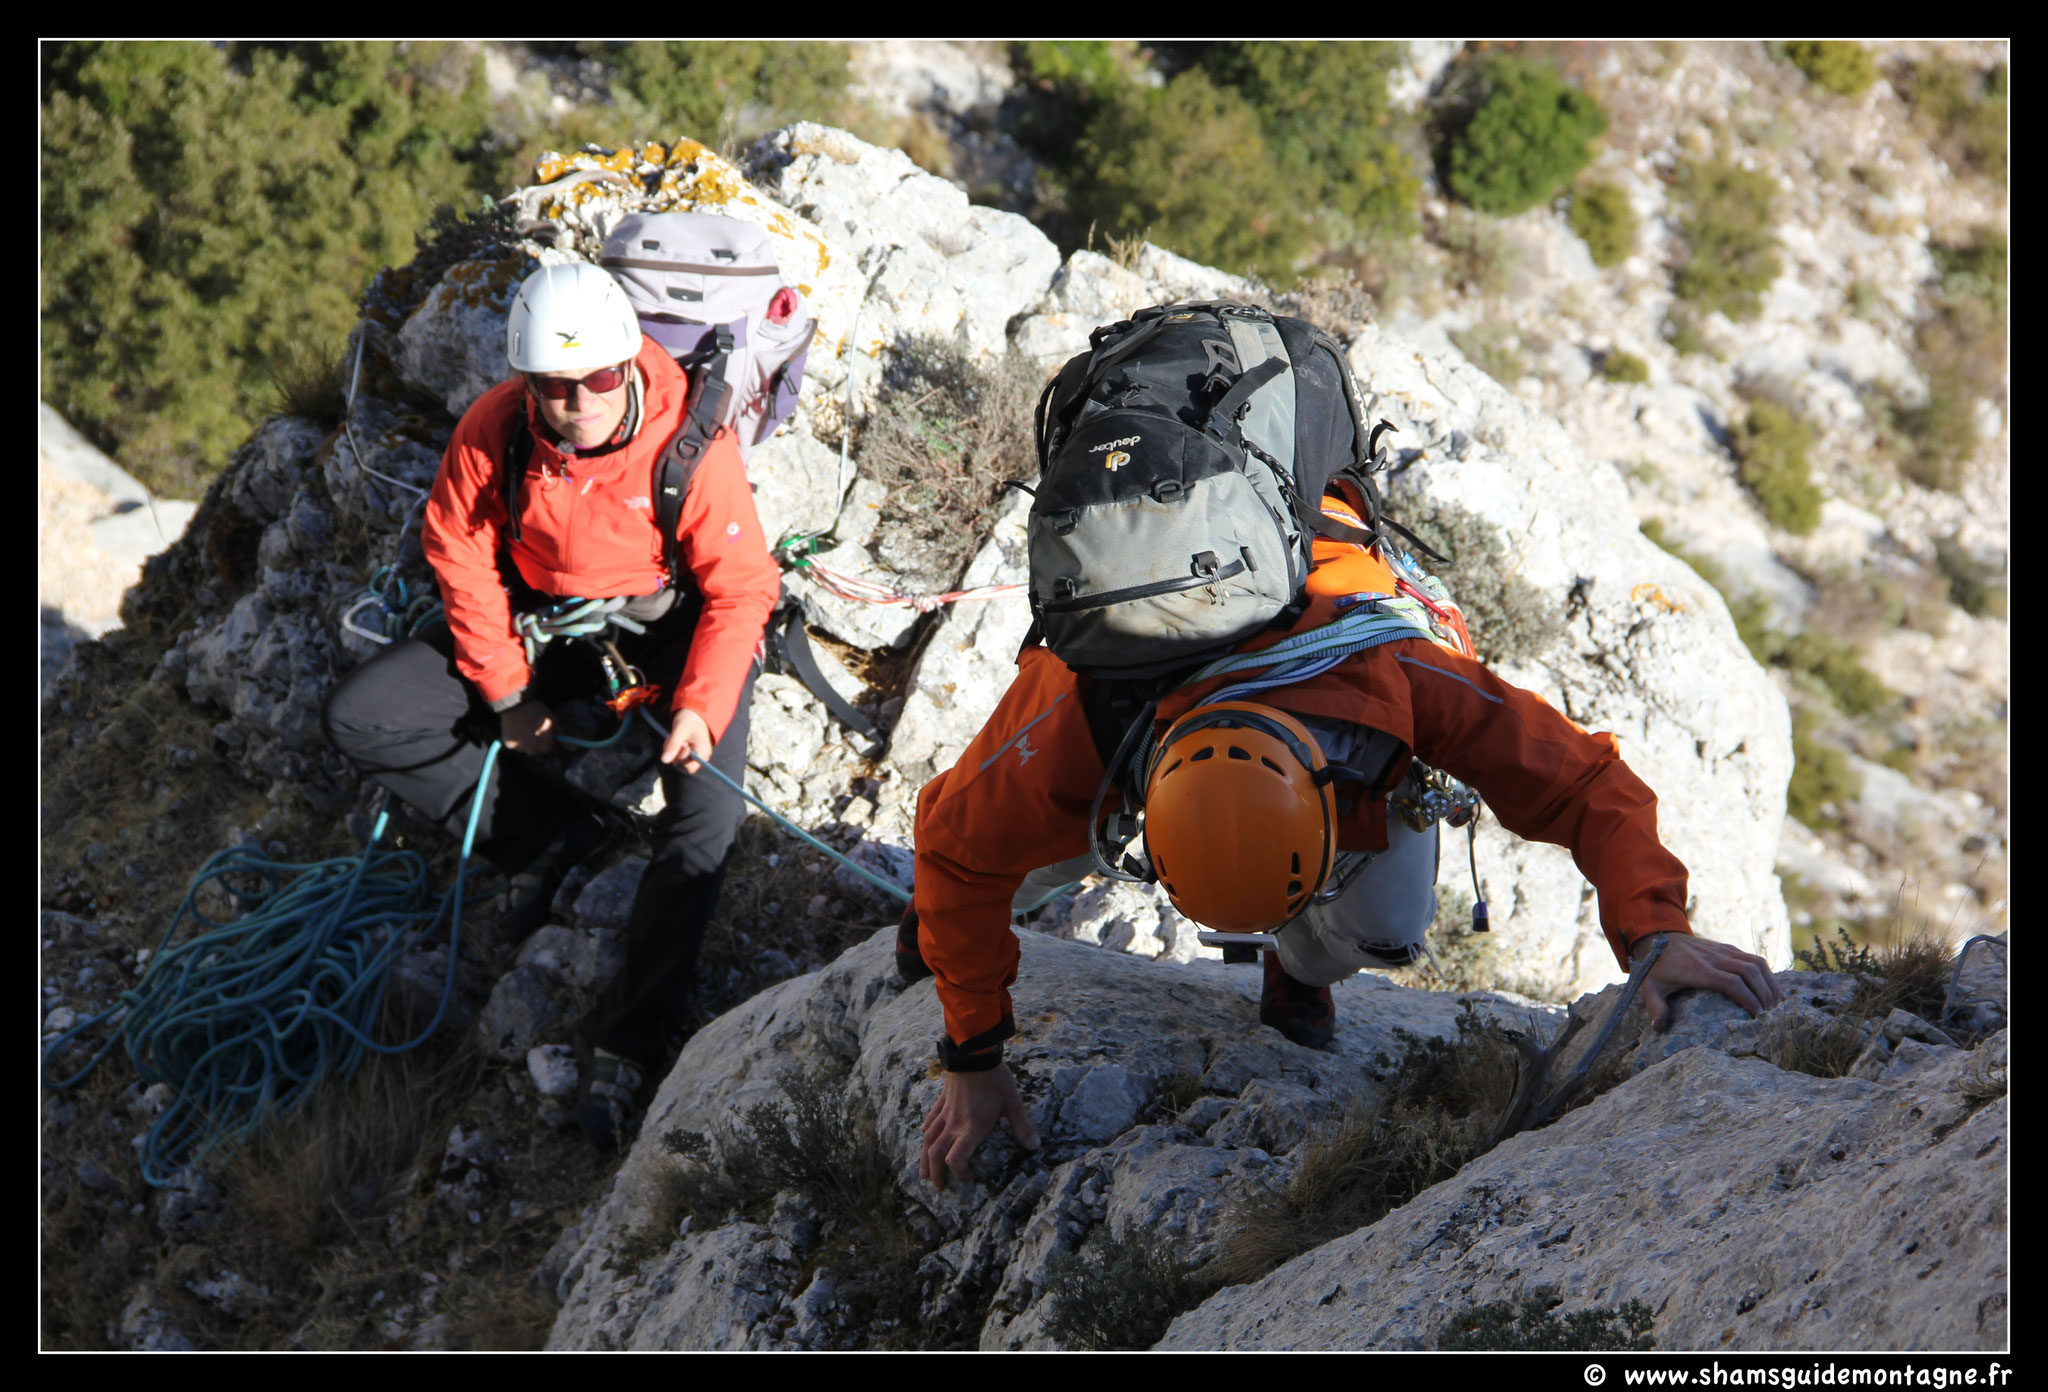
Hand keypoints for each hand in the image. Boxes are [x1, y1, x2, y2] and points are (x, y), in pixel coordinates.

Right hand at [500, 698, 556, 753]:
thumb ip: (558, 729)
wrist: (515, 704)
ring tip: (526, 729)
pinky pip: (516, 744)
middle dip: (538, 743)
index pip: (551, 749)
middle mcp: (533, 751)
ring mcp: (520, 748)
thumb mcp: (552, 717)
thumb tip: (561, 736)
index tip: (549, 737)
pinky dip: (517, 739)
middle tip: (536, 731)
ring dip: (527, 742)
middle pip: (538, 750)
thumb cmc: (536, 710)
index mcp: (545, 746)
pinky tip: (517, 729)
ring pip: (526, 748)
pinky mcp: (510, 745)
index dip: (550, 742)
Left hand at [661, 707, 713, 772]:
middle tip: (676, 737)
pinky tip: (674, 736)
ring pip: (675, 757)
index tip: (683, 744)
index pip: (689, 768)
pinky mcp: (686, 749)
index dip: (682, 758)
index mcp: (703, 753)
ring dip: (671, 747)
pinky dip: (671, 745)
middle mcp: (699, 755)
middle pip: (681, 763)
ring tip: (675, 735)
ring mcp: (692, 752)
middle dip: (675, 751)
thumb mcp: (681, 731)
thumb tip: (664, 761)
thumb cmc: (691, 718)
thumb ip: (673, 745)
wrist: (693, 708)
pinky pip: (675, 752)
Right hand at [919, 1063, 1039, 1191]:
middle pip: (935, 1156)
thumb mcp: (1013, 1103)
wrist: (973, 1053)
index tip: (969, 1177)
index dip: (959, 1173)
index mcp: (971, 1128)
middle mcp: (953, 1125)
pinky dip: (925, 1134)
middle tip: (939, 1188)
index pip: (955, 1160)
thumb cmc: (994, 1079)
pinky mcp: (940, 1102)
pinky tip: (924, 1137)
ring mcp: (944, 1114)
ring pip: (927, 1141)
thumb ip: (1022, 1126)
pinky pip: (929, 1122)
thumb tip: (1035, 1147)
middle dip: (935, 1175)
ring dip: (924, 1160)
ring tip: (923, 1174)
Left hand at [1637, 933, 1782, 1031]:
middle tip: (1772, 1016)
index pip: (1731, 983)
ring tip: (1778, 1005)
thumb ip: (1655, 1006)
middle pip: (1750, 972)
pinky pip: (1754, 959)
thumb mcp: (1649, 987)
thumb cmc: (1656, 967)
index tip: (1758, 1016)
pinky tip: (1773, 991)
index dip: (1748, 998)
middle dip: (1765, 994)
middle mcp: (1715, 958)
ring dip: (1770, 983)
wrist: (1659, 935)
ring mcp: (1724, 951)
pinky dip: (1767, 975)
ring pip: (1756, 963)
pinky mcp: (1728, 948)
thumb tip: (1658, 1028)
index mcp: (1698, 970)